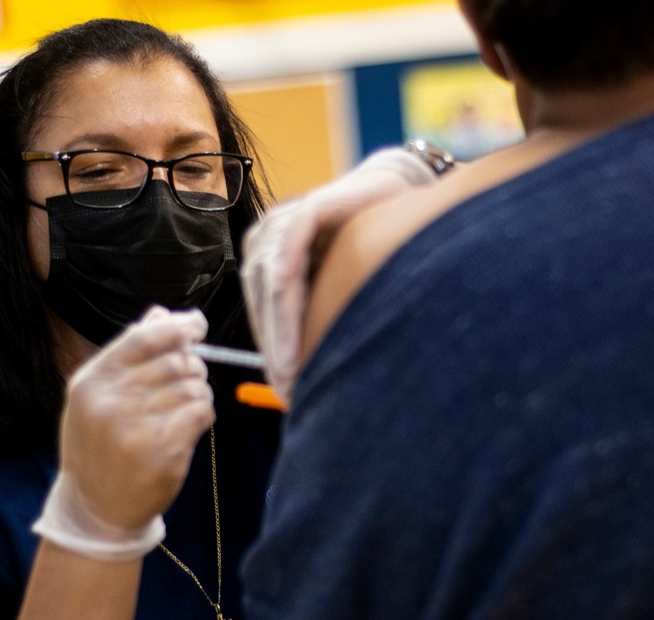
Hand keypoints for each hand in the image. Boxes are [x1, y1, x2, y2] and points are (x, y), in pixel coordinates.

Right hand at [35, 307, 214, 560]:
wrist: (96, 508)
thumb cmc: (101, 445)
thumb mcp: (98, 397)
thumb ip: (128, 353)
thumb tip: (160, 312)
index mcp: (91, 382)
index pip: (142, 339)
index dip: (176, 327)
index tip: (197, 324)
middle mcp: (109, 403)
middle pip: (174, 362)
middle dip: (192, 367)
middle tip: (190, 381)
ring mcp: (135, 429)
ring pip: (193, 388)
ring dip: (198, 394)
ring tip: (185, 409)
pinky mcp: (162, 452)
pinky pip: (200, 413)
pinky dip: (203, 414)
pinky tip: (191, 425)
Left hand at [241, 147, 440, 405]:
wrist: (391, 193)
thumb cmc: (366, 245)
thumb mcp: (333, 287)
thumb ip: (315, 320)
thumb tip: (303, 379)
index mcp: (265, 260)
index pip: (262, 313)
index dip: (273, 353)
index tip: (285, 391)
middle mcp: (266, 241)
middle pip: (262, 301)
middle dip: (276, 348)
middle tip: (289, 387)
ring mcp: (284, 222)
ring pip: (273, 279)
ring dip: (281, 325)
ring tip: (292, 364)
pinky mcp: (309, 207)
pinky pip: (293, 238)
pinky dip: (288, 263)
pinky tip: (286, 285)